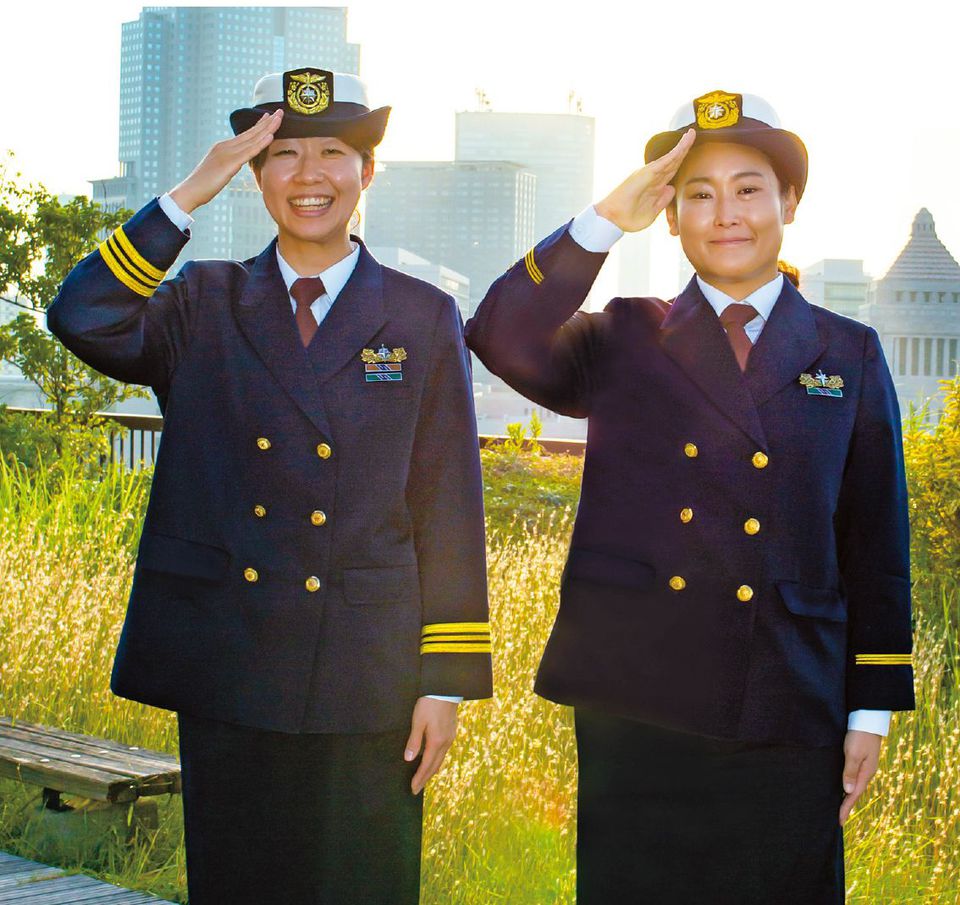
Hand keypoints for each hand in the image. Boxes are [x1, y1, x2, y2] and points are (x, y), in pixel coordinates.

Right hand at [169, 110, 283, 212]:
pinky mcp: (230, 163)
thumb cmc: (203, 185)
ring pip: (252, 139)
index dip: (258, 125)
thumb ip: (228, 164)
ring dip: (268, 128)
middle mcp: (226, 146)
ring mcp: (227, 153)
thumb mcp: (219, 171)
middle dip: (267, 122)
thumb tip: (234, 164)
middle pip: (251, 132)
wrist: (191, 191)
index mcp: (223, 147)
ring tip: (279, 118)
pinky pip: (249, 152)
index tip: (269, 116)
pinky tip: (270, 136)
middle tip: (280, 111)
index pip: (245, 135)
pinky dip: (260, 143)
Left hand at [404, 696, 458, 794]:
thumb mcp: (418, 721)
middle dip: (425, 779)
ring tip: (423, 777)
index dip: (419, 778)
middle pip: (435, 766)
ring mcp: (450, 738)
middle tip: (416, 789)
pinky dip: (436, 760)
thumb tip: (408, 759)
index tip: (413, 789)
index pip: (426, 766)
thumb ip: (414, 741)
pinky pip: (444, 752)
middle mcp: (446, 743)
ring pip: (440, 760)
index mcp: (436, 742)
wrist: (446, 689)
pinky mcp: (452, 732)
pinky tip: (432, 759)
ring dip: (431, 770)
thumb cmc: (430, 703)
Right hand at [594, 128, 695, 231]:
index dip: (682, 162)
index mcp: (655, 186)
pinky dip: (675, 151)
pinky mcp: (646, 173)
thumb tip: (672, 188)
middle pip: (673, 161)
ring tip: (691, 134)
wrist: (613, 219)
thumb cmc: (628, 217)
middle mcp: (652, 177)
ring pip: (671, 158)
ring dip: (682, 146)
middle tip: (693, 135)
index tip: (691, 153)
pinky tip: (684, 143)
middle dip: (684, 149)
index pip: (672, 171)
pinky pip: (665, 161)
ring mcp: (649, 174)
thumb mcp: (653, 211)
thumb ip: (663, 200)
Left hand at [839, 730, 882, 825]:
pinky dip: (848, 785)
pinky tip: (843, 786)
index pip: (854, 795)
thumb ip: (850, 771)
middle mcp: (866, 772)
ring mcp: (865, 766)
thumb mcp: (853, 753)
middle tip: (838, 819)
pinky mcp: (861, 759)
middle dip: (847, 806)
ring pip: (854, 785)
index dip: (846, 808)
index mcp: (866, 773)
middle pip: (855, 793)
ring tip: (839, 806)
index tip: (839, 821)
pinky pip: (853, 776)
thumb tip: (848, 791)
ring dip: (847, 796)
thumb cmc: (859, 735)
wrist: (868, 718)